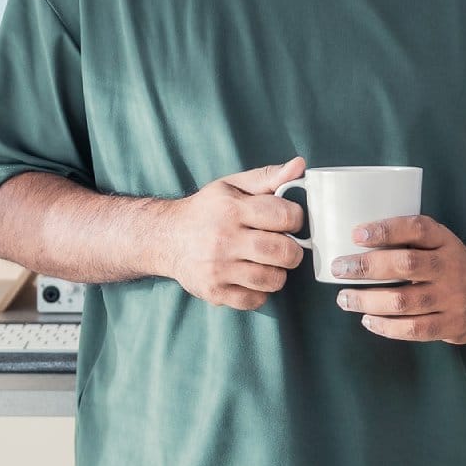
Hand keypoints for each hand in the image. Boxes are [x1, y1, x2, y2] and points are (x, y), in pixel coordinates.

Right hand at [160, 155, 308, 310]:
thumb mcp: (232, 186)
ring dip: (278, 273)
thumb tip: (299, 165)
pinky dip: (261, 292)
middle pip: (282, 252)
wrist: (166, 237)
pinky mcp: (214, 291)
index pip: (284, 216)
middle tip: (285, 247)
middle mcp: (223, 239)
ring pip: (271, 279)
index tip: (290, 222)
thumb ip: (268, 177)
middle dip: (293, 251)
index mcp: (231, 209)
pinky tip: (252, 278)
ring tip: (269, 263)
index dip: (296, 219)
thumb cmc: (206, 210)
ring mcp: (217, 268)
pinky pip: (254, 300)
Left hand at [329, 215, 465, 345]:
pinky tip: (368, 320)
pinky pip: (414, 329)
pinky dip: (386, 326)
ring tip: (345, 299)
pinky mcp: (451, 324)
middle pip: (405, 265)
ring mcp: (452, 298)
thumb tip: (357, 241)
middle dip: (367, 267)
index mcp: (445, 241)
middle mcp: (450, 267)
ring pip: (404, 301)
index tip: (356, 234)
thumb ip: (408, 241)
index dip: (386, 230)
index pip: (417, 229)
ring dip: (368, 300)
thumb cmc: (448, 264)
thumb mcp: (439, 243)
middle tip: (340, 269)